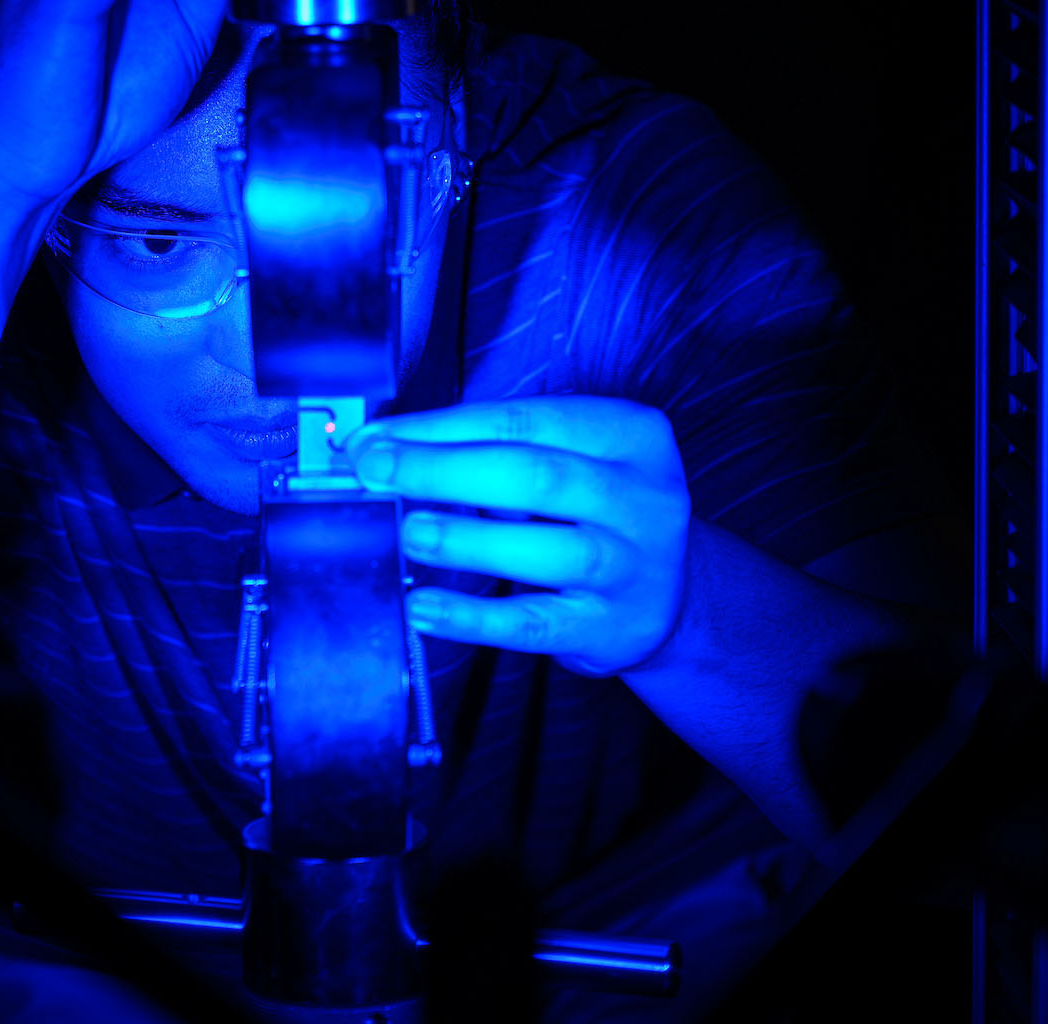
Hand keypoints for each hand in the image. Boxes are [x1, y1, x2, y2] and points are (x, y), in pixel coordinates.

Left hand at [342, 397, 692, 678]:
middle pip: (534, 476)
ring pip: (545, 549)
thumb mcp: (567, 463)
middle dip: (443, 471)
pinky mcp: (611, 627)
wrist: (672, 596)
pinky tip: (424, 607)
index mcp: (629, 435)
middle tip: (376, 473)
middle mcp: (643, 498)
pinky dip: (473, 617)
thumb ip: (488, 450)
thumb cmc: (596, 512)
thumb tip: (383, 448)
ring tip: (408, 533)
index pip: (522, 421)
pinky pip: (534, 623)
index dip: (440, 428)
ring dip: (466, 539)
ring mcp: (634, 566)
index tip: (375, 438)